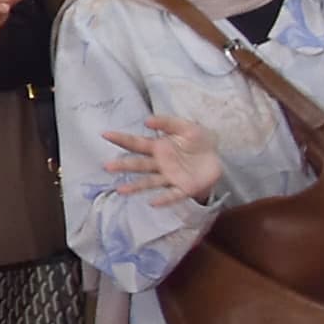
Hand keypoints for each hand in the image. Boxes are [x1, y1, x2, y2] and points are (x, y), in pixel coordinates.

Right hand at [107, 113, 226, 207]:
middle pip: (139, 165)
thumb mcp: (186, 126)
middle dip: (123, 165)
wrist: (219, 156)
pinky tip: (153, 202)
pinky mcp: (184, 188)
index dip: (121, 139)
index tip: (105, 134)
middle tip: (107, 166)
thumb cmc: (199, 140)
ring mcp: (170, 177)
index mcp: (158, 147)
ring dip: (136, 186)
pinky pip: (172, 194)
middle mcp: (160, 164)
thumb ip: (168, 122)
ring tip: (121, 190)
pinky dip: (163, 199)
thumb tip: (147, 120)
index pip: (136, 143)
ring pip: (150, 182)